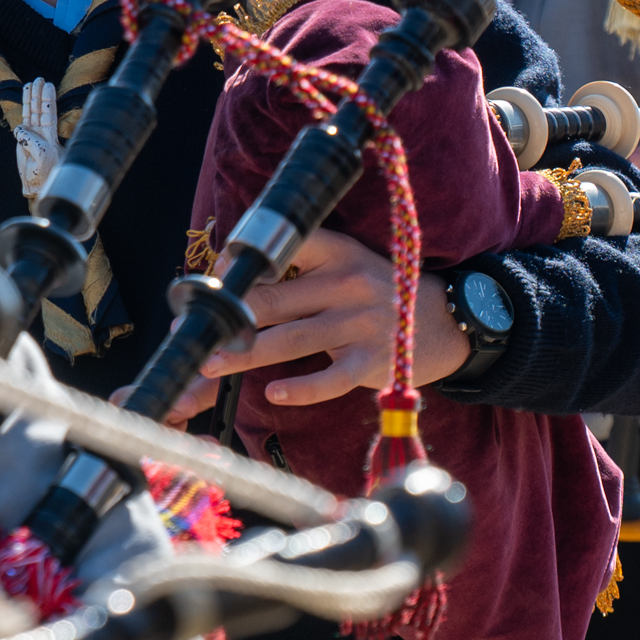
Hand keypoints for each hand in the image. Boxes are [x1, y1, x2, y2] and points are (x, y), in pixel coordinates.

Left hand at [178, 228, 467, 412]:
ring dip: (247, 353)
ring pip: (292, 339)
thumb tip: (235, 274)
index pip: (287, 247)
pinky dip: (301, 388)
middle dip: (231, 316)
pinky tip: (274, 393)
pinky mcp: (373, 361)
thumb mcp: (346, 262)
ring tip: (212, 363)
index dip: (246, 261)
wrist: (444, 321)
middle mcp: (348, 283)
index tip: (214, 276)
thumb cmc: (377, 291)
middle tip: (194, 331)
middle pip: (276, 299)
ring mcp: (362, 323)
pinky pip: (330, 378)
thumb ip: (300, 266)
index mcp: (338, 252)